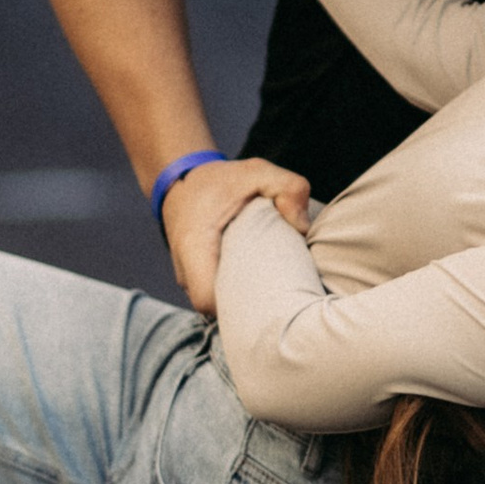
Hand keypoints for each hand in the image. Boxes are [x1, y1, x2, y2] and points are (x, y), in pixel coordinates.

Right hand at [159, 156, 309, 311]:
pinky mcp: (196, 280)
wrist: (181, 182)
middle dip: (249, 312)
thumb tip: (303, 226)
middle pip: (216, 311)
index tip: (270, 295)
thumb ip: (287, 188)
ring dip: (243, 304)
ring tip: (276, 291)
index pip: (208, 299)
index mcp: (194, 244)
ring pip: (217, 307)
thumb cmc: (221, 180)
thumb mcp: (258, 171)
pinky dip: (238, 295)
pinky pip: (216, 298)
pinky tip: (263, 285)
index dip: (239, 307)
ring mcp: (188, 278)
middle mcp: (185, 269)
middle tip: (284, 299)